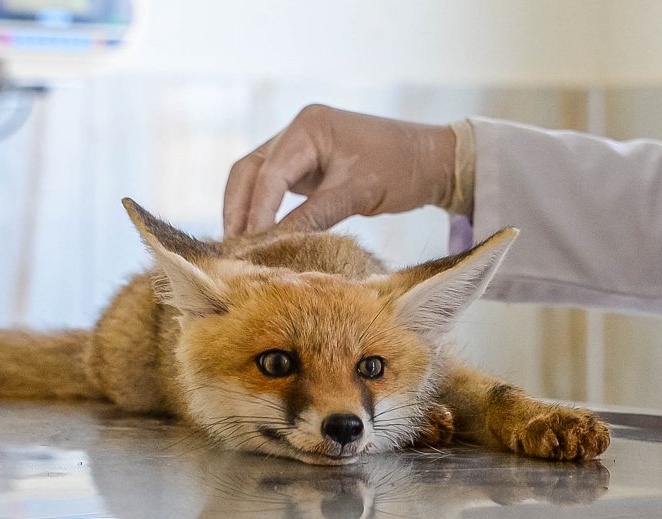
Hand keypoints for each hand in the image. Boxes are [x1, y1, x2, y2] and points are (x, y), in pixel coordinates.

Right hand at [223, 104, 456, 235]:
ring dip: (244, 210)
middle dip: (238, 210)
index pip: (270, 174)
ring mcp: (298, 145)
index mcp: (309, 126)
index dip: (257, 213)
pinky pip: (271, 185)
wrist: (430, 160)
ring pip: (254, 177)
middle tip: (231, 250)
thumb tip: (274, 245)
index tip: (249, 247)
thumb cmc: (400, 170)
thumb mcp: (356, 194)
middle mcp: (297, 130)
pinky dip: (261, 208)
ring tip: (238, 247)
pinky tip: (257, 235)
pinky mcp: (303, 163)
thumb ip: (313, 217)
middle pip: (249, 171)